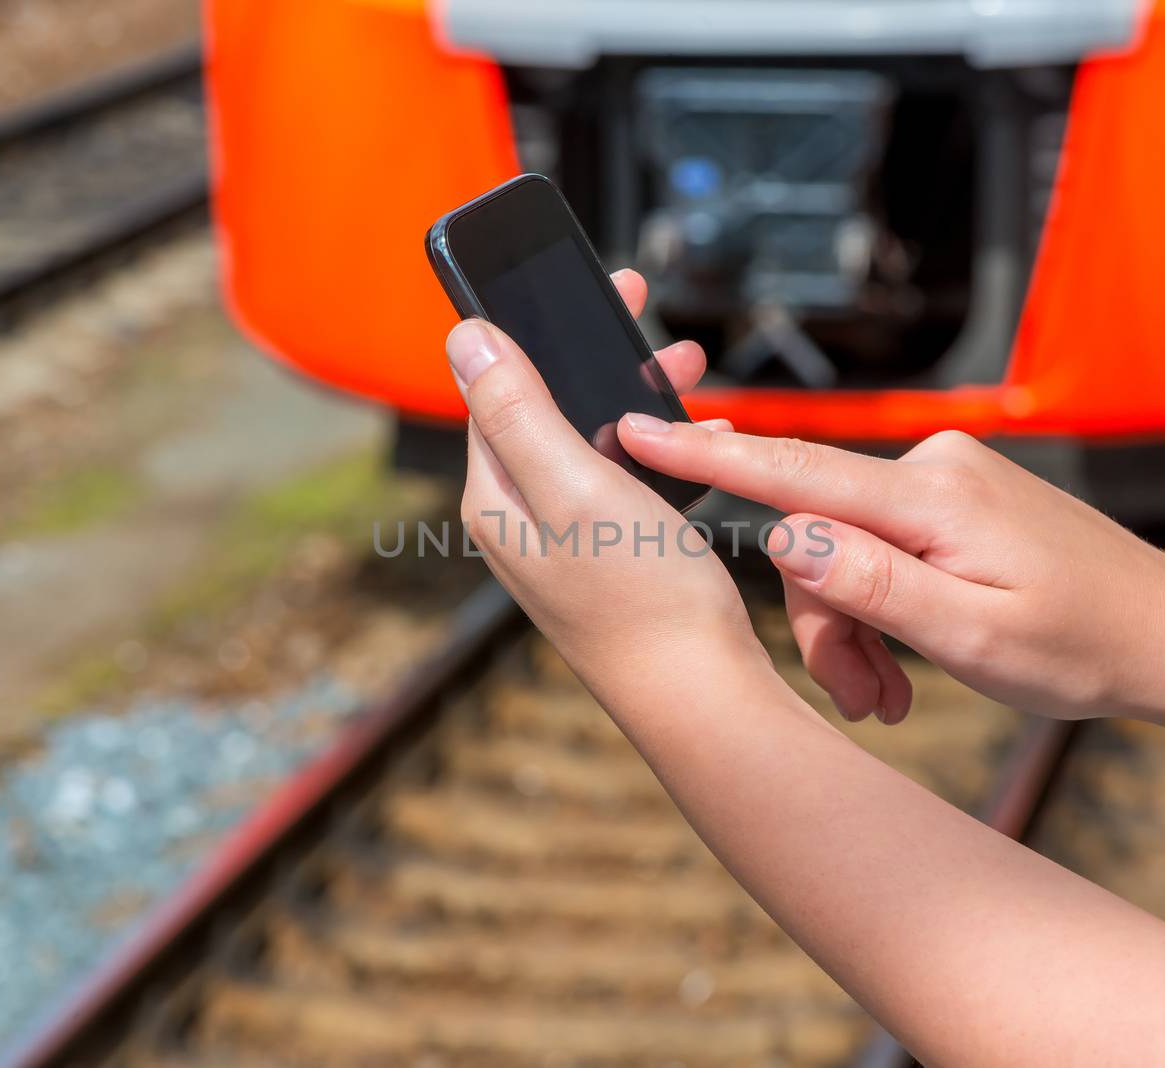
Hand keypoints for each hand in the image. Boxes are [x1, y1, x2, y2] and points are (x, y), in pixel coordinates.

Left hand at [445, 271, 761, 698]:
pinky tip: (699, 441)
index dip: (530, 327)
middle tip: (642, 308)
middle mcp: (521, 517)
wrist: (701, 696)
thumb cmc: (642, 598)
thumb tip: (463, 336)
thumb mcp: (575, 486)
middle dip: (591, 353)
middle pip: (544, 406)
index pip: (493, 387)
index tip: (577, 282)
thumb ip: (517, 410)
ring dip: (633, 396)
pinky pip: (623, 479)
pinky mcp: (609, 557)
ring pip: (590, 439)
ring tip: (687, 368)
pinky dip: (657, 448)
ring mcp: (565, 540)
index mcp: (496, 498)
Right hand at [618, 420, 1164, 723]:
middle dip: (826, 624)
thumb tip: (781, 535)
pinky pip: (885, 548)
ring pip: (848, 552)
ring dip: (858, 628)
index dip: (707, 456)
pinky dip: (886, 607)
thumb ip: (872, 582)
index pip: (795, 471)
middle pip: (818, 537)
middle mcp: (931, 470)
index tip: (635, 430)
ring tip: (894, 697)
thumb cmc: (1082, 646)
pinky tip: (912, 662)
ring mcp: (944, 481)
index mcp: (931, 498)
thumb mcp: (973, 636)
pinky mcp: (953, 501)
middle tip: (866, 701)